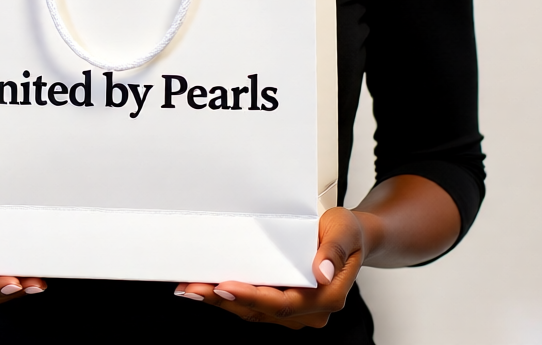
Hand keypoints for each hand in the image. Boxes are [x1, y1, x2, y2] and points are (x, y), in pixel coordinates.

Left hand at [173, 206, 365, 328]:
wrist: (351, 237)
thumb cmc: (346, 231)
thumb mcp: (345, 229)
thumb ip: (334, 249)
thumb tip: (320, 271)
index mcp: (327, 296)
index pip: (284, 303)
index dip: (252, 297)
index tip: (224, 286)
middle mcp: (310, 310)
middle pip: (262, 311)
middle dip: (224, 300)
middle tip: (193, 288)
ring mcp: (296, 311)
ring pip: (253, 311)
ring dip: (220, 301)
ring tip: (190, 289)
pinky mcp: (283, 303)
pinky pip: (253, 304)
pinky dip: (228, 296)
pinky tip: (205, 288)